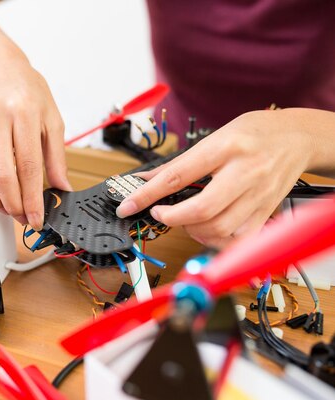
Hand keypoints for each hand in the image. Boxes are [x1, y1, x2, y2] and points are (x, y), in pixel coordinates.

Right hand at [0, 61, 70, 229]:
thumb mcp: (53, 119)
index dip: (33, 198)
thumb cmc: (28, 92)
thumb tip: (63, 189)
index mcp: (23, 114)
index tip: (37, 217)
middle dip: (13, 203)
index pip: (28, 166)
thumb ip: (57, 157)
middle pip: (0, 174)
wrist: (2, 67)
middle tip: (23, 217)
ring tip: (6, 208)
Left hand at [116, 110, 313, 247]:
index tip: (128, 206)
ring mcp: (258, 196)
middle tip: (160, 213)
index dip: (146, 194)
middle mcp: (244, 172)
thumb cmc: (254, 133)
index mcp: (224, 148)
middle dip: (171, 217)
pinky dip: (215, 241)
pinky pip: (237, 239)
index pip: (177, 176)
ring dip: (191, 230)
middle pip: (200, 209)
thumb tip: (145, 180)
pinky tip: (206, 231)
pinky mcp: (266, 212)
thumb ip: (179, 162)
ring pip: (218, 229)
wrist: (297, 137)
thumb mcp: (214, 136)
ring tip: (184, 219)